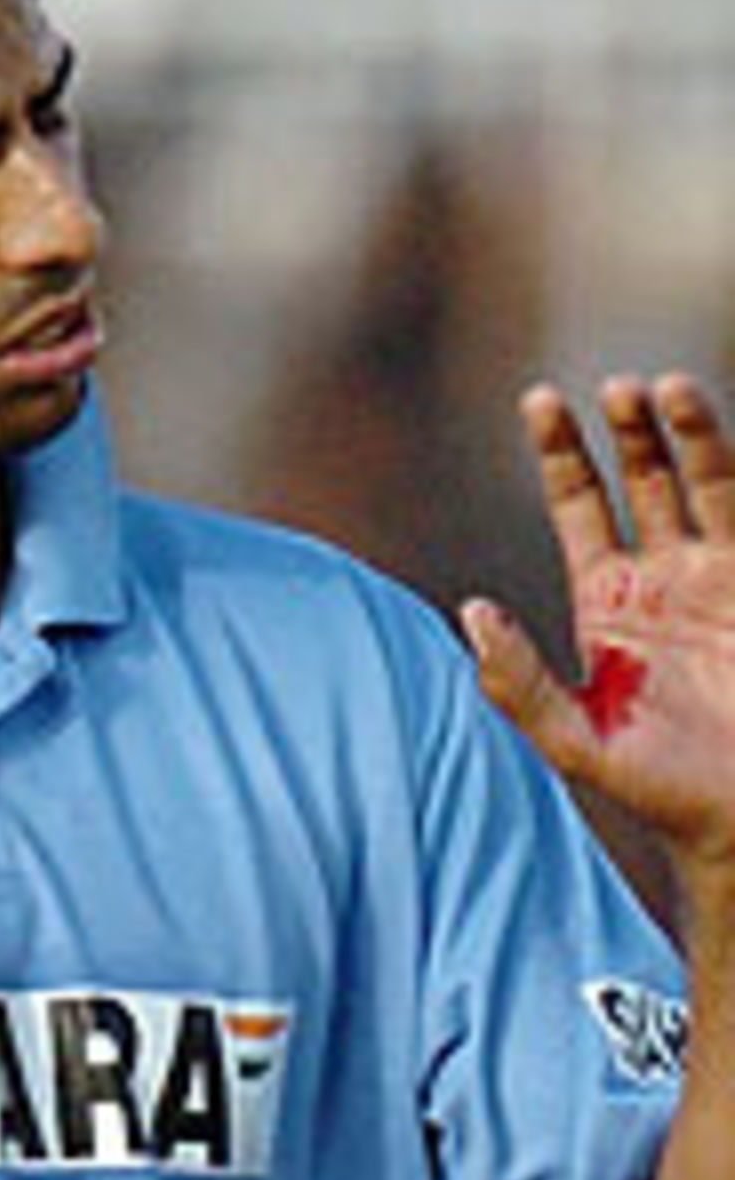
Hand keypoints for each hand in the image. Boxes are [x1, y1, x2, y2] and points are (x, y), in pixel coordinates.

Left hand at [461, 373, 734, 865]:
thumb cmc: (658, 791)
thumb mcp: (574, 743)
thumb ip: (519, 683)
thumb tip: (470, 612)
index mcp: (606, 598)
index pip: (578, 503)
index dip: (560, 451)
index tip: (540, 399)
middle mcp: (662, 576)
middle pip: (641, 478)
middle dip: (626, 430)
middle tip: (613, 389)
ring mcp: (719, 577)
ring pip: (704, 482)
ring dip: (689, 434)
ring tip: (666, 389)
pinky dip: (733, 472)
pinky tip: (713, 439)